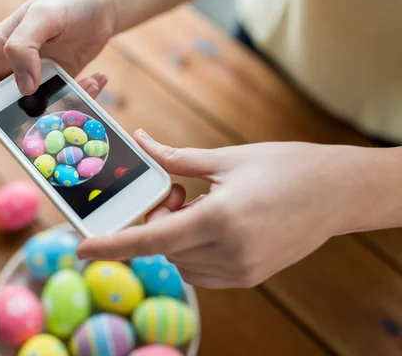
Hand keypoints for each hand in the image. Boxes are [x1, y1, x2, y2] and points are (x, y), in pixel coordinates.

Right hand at [0, 0, 114, 145]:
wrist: (101, 2)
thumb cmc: (67, 1)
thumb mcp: (43, 16)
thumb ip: (24, 47)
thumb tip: (24, 88)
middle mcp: (9, 69)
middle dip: (17, 125)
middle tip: (40, 133)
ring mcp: (34, 79)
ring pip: (34, 112)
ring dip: (57, 111)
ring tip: (85, 87)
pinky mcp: (57, 84)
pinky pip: (61, 103)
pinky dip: (80, 98)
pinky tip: (97, 79)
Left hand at [78, 131, 391, 287]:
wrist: (337, 192)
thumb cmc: (285, 167)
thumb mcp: (227, 158)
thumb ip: (176, 158)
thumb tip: (141, 142)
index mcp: (221, 219)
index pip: (153, 240)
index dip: (113, 245)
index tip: (81, 247)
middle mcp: (230, 252)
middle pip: (163, 248)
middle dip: (155, 222)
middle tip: (173, 190)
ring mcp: (241, 270)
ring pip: (179, 260)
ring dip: (173, 235)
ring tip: (197, 202)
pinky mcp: (249, 276)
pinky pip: (201, 269)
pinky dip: (190, 247)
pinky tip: (209, 220)